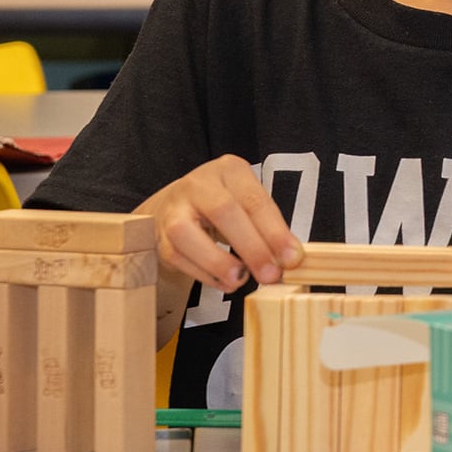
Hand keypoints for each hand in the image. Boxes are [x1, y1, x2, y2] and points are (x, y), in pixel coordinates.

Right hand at [139, 154, 299, 293]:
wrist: (177, 205)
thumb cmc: (224, 204)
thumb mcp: (249, 203)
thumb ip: (268, 227)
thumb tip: (290, 258)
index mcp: (229, 170)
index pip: (254, 200)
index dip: (275, 232)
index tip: (292, 258)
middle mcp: (198, 184)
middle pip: (224, 212)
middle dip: (251, 248)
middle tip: (270, 274)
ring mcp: (173, 209)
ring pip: (187, 235)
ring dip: (219, 263)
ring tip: (241, 280)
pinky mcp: (159, 236)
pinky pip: (178, 257)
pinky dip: (204, 275)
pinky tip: (224, 282)